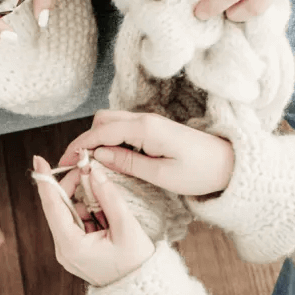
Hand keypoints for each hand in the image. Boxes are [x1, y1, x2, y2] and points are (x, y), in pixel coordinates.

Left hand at [33, 155, 154, 286]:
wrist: (143, 292)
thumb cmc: (136, 264)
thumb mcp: (126, 227)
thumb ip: (108, 197)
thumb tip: (93, 172)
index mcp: (71, 246)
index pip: (52, 207)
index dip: (46, 181)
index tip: (39, 160)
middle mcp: (64, 249)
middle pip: (60, 207)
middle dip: (74, 187)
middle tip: (90, 170)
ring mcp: (69, 251)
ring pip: (70, 213)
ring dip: (87, 201)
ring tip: (109, 208)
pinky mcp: (76, 250)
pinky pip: (78, 223)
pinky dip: (90, 213)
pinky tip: (106, 217)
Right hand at [59, 110, 234, 197]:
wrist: (229, 165)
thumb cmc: (200, 172)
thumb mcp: (161, 174)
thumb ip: (127, 163)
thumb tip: (98, 156)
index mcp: (145, 129)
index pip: (101, 132)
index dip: (79, 146)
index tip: (65, 162)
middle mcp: (145, 120)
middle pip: (102, 121)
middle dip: (86, 141)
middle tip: (77, 167)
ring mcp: (149, 123)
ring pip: (111, 124)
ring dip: (97, 141)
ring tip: (91, 167)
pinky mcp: (152, 130)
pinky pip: (122, 130)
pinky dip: (110, 142)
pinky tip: (109, 161)